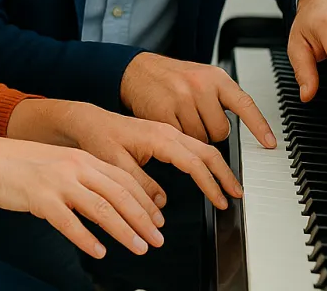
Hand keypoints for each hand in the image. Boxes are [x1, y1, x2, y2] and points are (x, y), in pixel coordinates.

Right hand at [0, 136, 163, 259]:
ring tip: (139, 247)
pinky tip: (99, 252)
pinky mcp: (41, 199)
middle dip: (143, 219)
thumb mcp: (60, 165)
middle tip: (158, 239)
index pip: (124, 181)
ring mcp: (59, 182)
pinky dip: (87, 239)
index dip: (145, 202)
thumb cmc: (22, 165)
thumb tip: (109, 205)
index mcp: (84, 159)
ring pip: (102, 209)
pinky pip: (69, 222)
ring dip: (124, 231)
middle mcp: (76, 167)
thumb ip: (84, 181)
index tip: (158, 220)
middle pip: (120, 195)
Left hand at [53, 101, 243, 212]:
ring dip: (218, 168)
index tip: (221, 201)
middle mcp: (168, 132)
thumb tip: (160, 205)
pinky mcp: (165, 136)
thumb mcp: (114, 165)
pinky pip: (193, 147)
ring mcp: (168, 132)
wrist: (88, 120)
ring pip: (203, 147)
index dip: (210, 184)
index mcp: (159, 137)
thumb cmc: (98, 137)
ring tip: (228, 187)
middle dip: (225, 174)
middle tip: (237, 194)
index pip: (194, 162)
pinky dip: (206, 161)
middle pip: (207, 151)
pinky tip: (209, 174)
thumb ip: (138, 185)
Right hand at [119, 53, 276, 147]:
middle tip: (199, 118)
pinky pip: (182, 138)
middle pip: (221, 131)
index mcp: (216, 78)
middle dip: (212, 132)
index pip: (244, 104)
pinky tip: (172, 122)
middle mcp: (201, 86)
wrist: (138, 70)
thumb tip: (247, 125)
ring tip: (184, 118)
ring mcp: (182, 98)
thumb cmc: (175, 77)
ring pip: (202, 138)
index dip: (259, 126)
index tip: (271, 144)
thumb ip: (222, 97)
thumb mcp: (204, 77)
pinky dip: (179, 137)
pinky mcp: (164, 112)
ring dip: (195, 136)